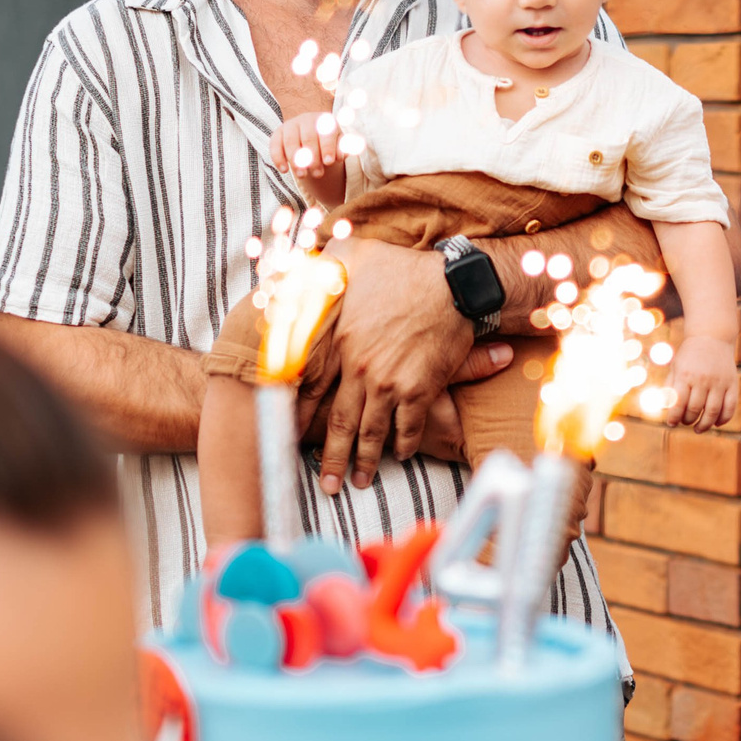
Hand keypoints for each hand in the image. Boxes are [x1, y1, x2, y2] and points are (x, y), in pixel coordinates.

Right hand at [269, 111, 342, 175]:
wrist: (311, 132)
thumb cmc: (327, 141)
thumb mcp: (338, 143)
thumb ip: (342, 149)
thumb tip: (341, 156)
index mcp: (324, 120)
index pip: (326, 133)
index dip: (328, 147)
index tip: (329, 163)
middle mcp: (306, 119)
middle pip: (308, 138)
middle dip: (313, 158)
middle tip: (318, 174)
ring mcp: (290, 125)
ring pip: (290, 141)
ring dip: (296, 160)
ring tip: (302, 176)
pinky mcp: (278, 133)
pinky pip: (275, 145)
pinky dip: (278, 158)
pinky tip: (284, 170)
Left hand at [314, 238, 511, 493]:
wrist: (452, 284)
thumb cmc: (402, 268)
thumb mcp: (351, 258)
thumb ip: (322, 266)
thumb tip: (297, 263)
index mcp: (340, 343)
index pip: (312, 388)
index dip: (299, 415)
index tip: (287, 437)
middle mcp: (360, 369)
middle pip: (340, 422)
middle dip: (331, 456)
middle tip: (326, 483)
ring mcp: (390, 383)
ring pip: (372, 431)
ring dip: (365, 459)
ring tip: (358, 481)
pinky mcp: (421, 388)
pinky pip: (409, 425)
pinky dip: (404, 442)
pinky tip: (401, 454)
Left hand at [666, 334, 738, 431]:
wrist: (712, 336)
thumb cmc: (689, 355)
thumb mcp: (675, 367)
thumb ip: (670, 388)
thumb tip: (665, 410)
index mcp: (685, 375)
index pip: (678, 403)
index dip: (674, 417)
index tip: (672, 424)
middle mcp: (702, 379)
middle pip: (694, 409)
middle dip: (688, 420)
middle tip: (685, 422)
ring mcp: (719, 382)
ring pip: (712, 411)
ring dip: (704, 425)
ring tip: (699, 428)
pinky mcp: (732, 383)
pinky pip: (730, 407)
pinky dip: (724, 419)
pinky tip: (716, 423)